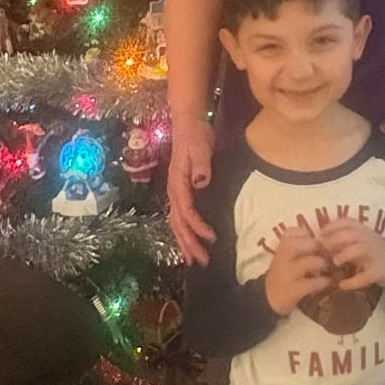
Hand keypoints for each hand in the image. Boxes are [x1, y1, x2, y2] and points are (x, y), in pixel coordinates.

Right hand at [168, 112, 216, 265]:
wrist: (188, 123)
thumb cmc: (195, 134)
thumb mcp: (200, 146)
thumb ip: (201, 164)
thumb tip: (200, 182)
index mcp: (178, 182)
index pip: (187, 211)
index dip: (198, 226)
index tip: (211, 238)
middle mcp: (174, 190)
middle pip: (178, 223)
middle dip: (189, 243)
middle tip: (201, 261)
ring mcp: (175, 192)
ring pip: (176, 223)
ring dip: (185, 242)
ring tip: (194, 260)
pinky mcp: (181, 191)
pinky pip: (180, 217)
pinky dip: (184, 232)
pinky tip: (191, 241)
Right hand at [264, 229, 335, 315]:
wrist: (269, 299)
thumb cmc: (282, 274)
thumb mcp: (285, 258)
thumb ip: (298, 247)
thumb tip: (320, 238)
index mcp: (280, 250)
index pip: (288, 234)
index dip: (302, 232)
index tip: (315, 236)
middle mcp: (281, 261)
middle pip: (293, 245)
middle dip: (312, 245)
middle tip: (325, 249)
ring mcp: (286, 276)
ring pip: (304, 264)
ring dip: (319, 263)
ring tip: (327, 265)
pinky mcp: (292, 291)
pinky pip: (309, 284)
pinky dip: (321, 282)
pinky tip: (328, 281)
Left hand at [317, 219, 384, 291]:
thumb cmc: (371, 251)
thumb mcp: (358, 240)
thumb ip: (341, 239)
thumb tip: (316, 242)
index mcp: (362, 230)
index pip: (346, 222)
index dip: (331, 227)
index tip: (319, 234)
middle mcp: (369, 239)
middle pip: (352, 234)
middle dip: (336, 239)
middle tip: (322, 248)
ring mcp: (375, 255)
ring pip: (361, 250)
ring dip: (346, 254)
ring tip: (335, 262)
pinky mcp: (379, 272)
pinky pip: (367, 275)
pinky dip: (354, 281)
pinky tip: (343, 285)